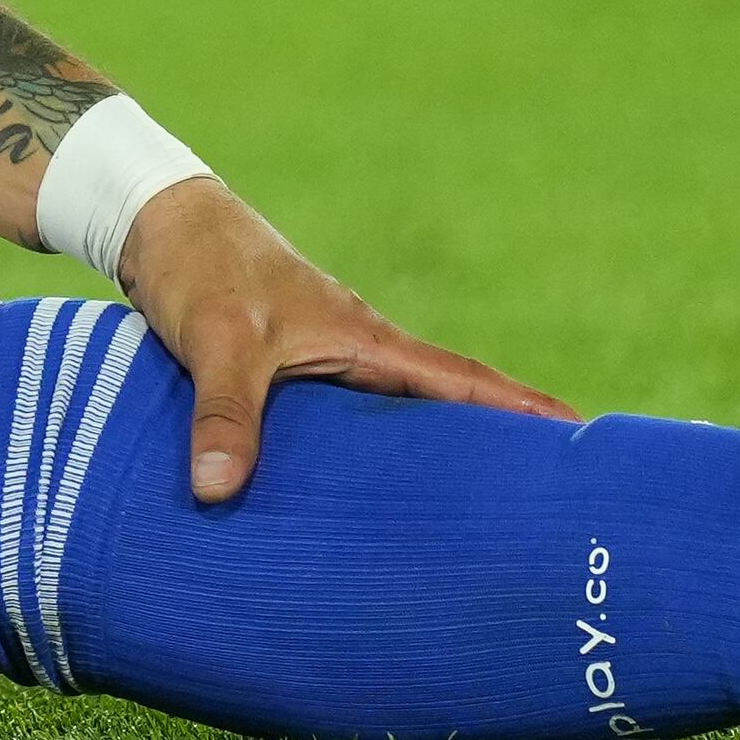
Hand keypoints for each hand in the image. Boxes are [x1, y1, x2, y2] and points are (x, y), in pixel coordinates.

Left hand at [114, 181, 572, 503]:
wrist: (156, 222)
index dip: (522, 410)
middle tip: (552, 504)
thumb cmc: (200, 269)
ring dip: (433, 455)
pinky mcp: (290, 370)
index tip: (583, 437)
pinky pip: (348, 422)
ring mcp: (327, 360)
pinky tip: (363, 497)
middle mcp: (359, 350)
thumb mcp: (216, 342)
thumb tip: (220, 493)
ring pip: (396, 417)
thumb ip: (224, 415)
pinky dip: (369, 455)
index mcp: (367, 339)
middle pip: (445, 406)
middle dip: (497, 448)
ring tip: (473, 517)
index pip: (462, 380)